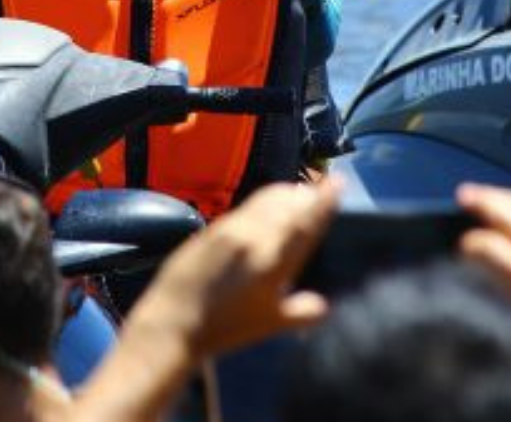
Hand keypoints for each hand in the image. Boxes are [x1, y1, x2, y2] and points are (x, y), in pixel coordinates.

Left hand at [125, 178, 338, 359]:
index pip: (305, 222)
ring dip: (284, 195)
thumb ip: (301, 312)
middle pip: (286, 202)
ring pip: (264, 199)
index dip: (324, 200)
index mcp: (271, 261)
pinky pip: (243, 208)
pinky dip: (260, 205)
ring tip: (295, 197)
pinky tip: (262, 214)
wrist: (172, 322)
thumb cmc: (224, 328)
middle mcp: (251, 237)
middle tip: (319, 194)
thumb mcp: (270, 324)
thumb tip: (322, 306)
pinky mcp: (209, 229)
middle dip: (305, 195)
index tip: (337, 182)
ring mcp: (228, 229)